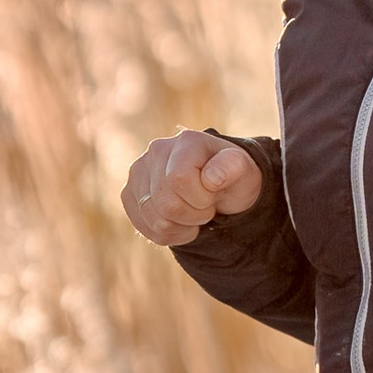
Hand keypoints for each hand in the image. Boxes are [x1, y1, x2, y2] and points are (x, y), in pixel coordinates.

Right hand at [119, 131, 264, 247]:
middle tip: (206, 205)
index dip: (201, 198)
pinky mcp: (129, 193)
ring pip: (154, 219)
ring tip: (192, 211)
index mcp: (185, 141)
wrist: (217, 188)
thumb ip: (233, 167)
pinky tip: (178, 219)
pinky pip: (143, 226)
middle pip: (166, 204)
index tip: (215, 194)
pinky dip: (166, 232)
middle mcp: (156, 151)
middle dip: (194, 215)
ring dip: (180, 225)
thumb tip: (210, 177)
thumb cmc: (232, 179)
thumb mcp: (244, 172)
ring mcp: (138, 172)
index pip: (178, 180)